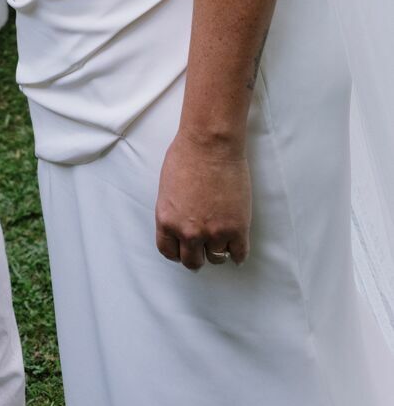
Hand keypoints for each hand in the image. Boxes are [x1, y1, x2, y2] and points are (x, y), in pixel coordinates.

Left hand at [155, 131, 251, 269]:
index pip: (168, 251)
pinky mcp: (237, 229)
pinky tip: (237, 246)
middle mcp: (189, 231)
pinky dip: (238, 253)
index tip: (183, 249)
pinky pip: (239, 254)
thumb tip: (180, 221)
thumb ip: (173, 210)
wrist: (211, 144)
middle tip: (203, 249)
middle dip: (198, 255)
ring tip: (221, 240)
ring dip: (219, 250)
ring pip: (217, 258)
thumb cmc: (187, 154)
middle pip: (193, 261)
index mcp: (167, 220)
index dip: (177, 252)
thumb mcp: (167, 187)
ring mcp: (214, 232)